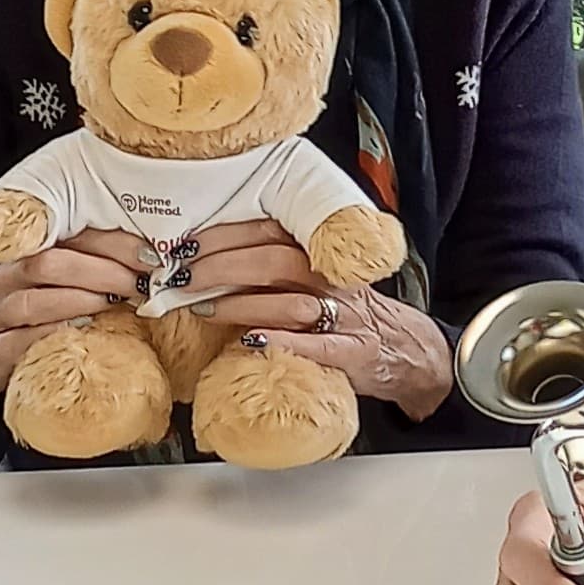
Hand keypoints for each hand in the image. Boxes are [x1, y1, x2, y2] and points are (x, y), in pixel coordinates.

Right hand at [0, 230, 148, 419]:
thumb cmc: (33, 313)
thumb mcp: (58, 283)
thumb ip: (93, 269)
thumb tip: (154, 265)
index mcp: (27, 252)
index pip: (68, 234)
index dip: (111, 242)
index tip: (149, 255)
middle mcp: (7, 277)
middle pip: (50, 263)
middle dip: (102, 272)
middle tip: (138, 284)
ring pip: (34, 300)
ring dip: (82, 300)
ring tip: (116, 305)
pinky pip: (21, 340)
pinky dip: (55, 334)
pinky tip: (83, 332)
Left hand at [180, 218, 452, 416]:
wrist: (403, 349)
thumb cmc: (344, 311)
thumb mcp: (313, 276)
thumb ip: (269, 266)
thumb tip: (197, 262)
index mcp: (318, 251)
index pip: (267, 231)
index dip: (222, 236)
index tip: (182, 247)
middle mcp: (331, 277)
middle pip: (274, 261)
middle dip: (220, 267)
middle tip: (180, 279)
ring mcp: (345, 314)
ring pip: (290, 300)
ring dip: (240, 303)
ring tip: (201, 308)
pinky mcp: (353, 353)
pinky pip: (318, 345)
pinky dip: (283, 342)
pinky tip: (251, 342)